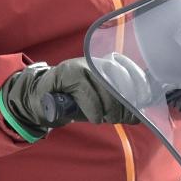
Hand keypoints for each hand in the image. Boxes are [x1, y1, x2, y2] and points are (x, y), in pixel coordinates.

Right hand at [0, 55, 153, 138]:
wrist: (40, 99)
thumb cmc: (72, 103)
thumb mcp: (99, 105)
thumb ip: (117, 107)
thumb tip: (139, 115)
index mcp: (108, 68)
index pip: (131, 72)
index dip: (140, 89)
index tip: (141, 106)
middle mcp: (97, 62)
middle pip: (121, 81)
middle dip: (123, 105)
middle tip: (116, 118)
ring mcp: (82, 65)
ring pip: (106, 86)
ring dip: (108, 108)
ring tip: (103, 118)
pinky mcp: (68, 72)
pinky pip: (87, 91)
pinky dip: (93, 108)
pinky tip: (94, 116)